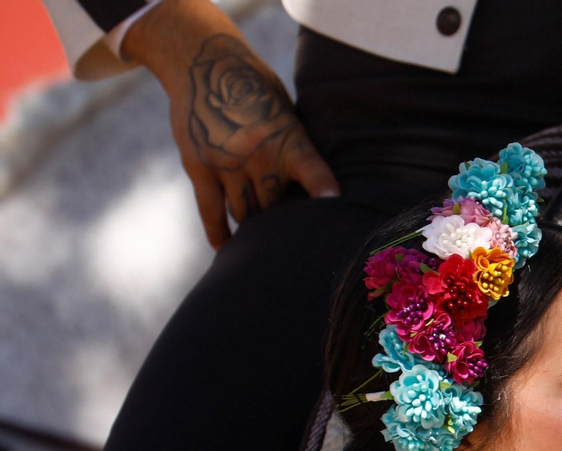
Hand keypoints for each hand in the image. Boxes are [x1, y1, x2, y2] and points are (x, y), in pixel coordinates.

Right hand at [124, 0, 337, 247]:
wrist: (204, 62)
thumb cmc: (256, 91)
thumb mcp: (287, 113)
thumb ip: (295, 150)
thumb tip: (315, 194)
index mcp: (286, 139)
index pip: (311, 169)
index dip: (322, 187)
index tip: (334, 203)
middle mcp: (258, 155)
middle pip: (277, 205)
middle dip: (285, 221)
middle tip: (293, 239)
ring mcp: (226, 163)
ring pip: (247, 213)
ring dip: (256, 226)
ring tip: (265, 242)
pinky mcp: (199, 167)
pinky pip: (211, 211)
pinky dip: (219, 233)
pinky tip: (226, 249)